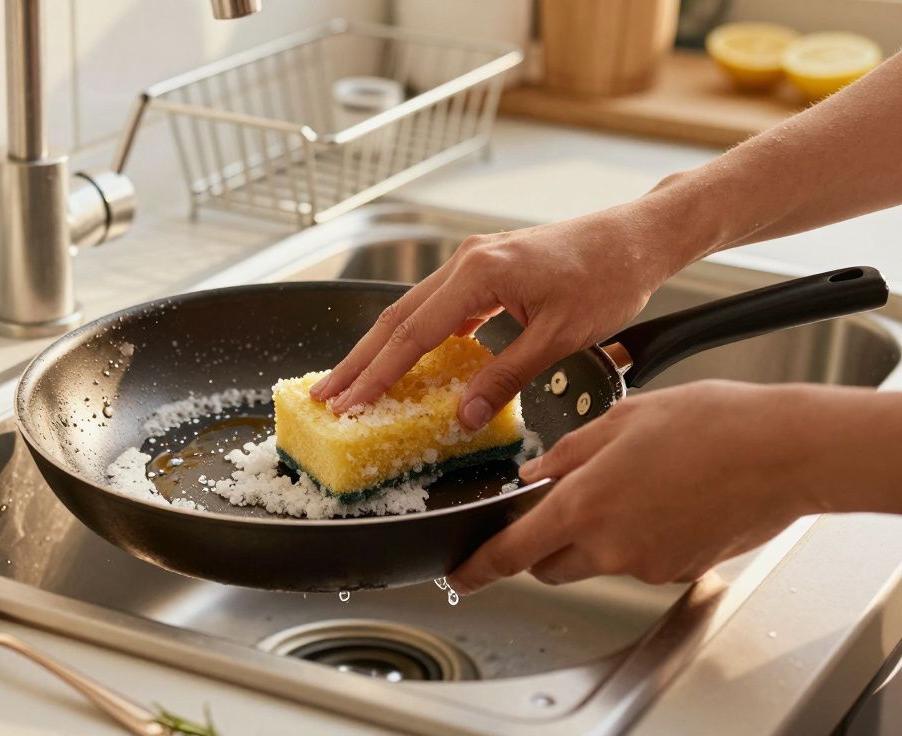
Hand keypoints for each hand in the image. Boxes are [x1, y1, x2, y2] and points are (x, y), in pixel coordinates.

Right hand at [310, 207, 684, 428]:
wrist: (639, 236)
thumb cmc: (609, 276)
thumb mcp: (557, 337)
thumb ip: (505, 376)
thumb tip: (462, 414)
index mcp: (478, 272)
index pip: (412, 334)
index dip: (376, 374)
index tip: (348, 402)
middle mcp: (467, 260)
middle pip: (396, 318)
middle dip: (358, 361)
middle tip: (326, 396)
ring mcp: (474, 261)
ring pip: (412, 311)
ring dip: (381, 349)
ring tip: (352, 383)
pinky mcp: (486, 268)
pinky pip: (437, 307)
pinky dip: (414, 336)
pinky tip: (405, 362)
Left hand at [448, 381, 825, 592]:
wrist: (784, 451)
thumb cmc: (711, 424)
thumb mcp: (621, 419)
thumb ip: (568, 453)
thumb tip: (537, 475)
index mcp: (583, 505)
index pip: (511, 552)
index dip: (478, 568)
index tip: (461, 575)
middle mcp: (609, 546)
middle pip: (550, 564)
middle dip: (543, 543)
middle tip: (564, 503)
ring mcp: (646, 564)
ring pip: (596, 561)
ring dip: (596, 536)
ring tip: (635, 485)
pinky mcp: (678, 571)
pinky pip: (639, 560)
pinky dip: (639, 537)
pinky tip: (666, 499)